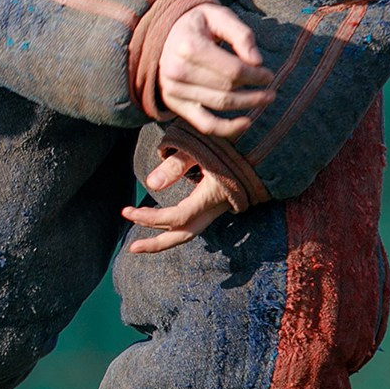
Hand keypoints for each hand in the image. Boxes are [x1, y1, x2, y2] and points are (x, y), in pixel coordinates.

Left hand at [121, 151, 237, 253]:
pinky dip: (176, 229)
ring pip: (191, 232)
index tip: (128, 211)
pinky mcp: (216, 204)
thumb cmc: (230, 141)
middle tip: (132, 247)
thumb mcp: (200, 147)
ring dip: (165, 239)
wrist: (261, 144)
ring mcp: (217, 207)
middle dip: (157, 244)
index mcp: (211, 195)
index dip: (151, 218)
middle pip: (184, 235)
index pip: (177, 217)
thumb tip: (151, 184)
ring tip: (141, 243)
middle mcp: (215, 206)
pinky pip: (195, 224)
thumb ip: (176, 164)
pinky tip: (161, 226)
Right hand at [158, 3, 272, 137]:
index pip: (232, 70)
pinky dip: (226, 129)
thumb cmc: (197, 24)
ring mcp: (173, 90)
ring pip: (220, 105)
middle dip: (255, 91)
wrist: (163, 35)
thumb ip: (241, 34)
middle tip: (271, 90)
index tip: (269, 75)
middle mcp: (177, 70)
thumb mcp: (219, 16)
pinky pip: (204, 124)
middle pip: (227, 88)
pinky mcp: (174, 104)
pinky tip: (246, 124)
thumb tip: (257, 61)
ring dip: (247, 105)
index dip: (256, 75)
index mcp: (189, 46)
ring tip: (264, 99)